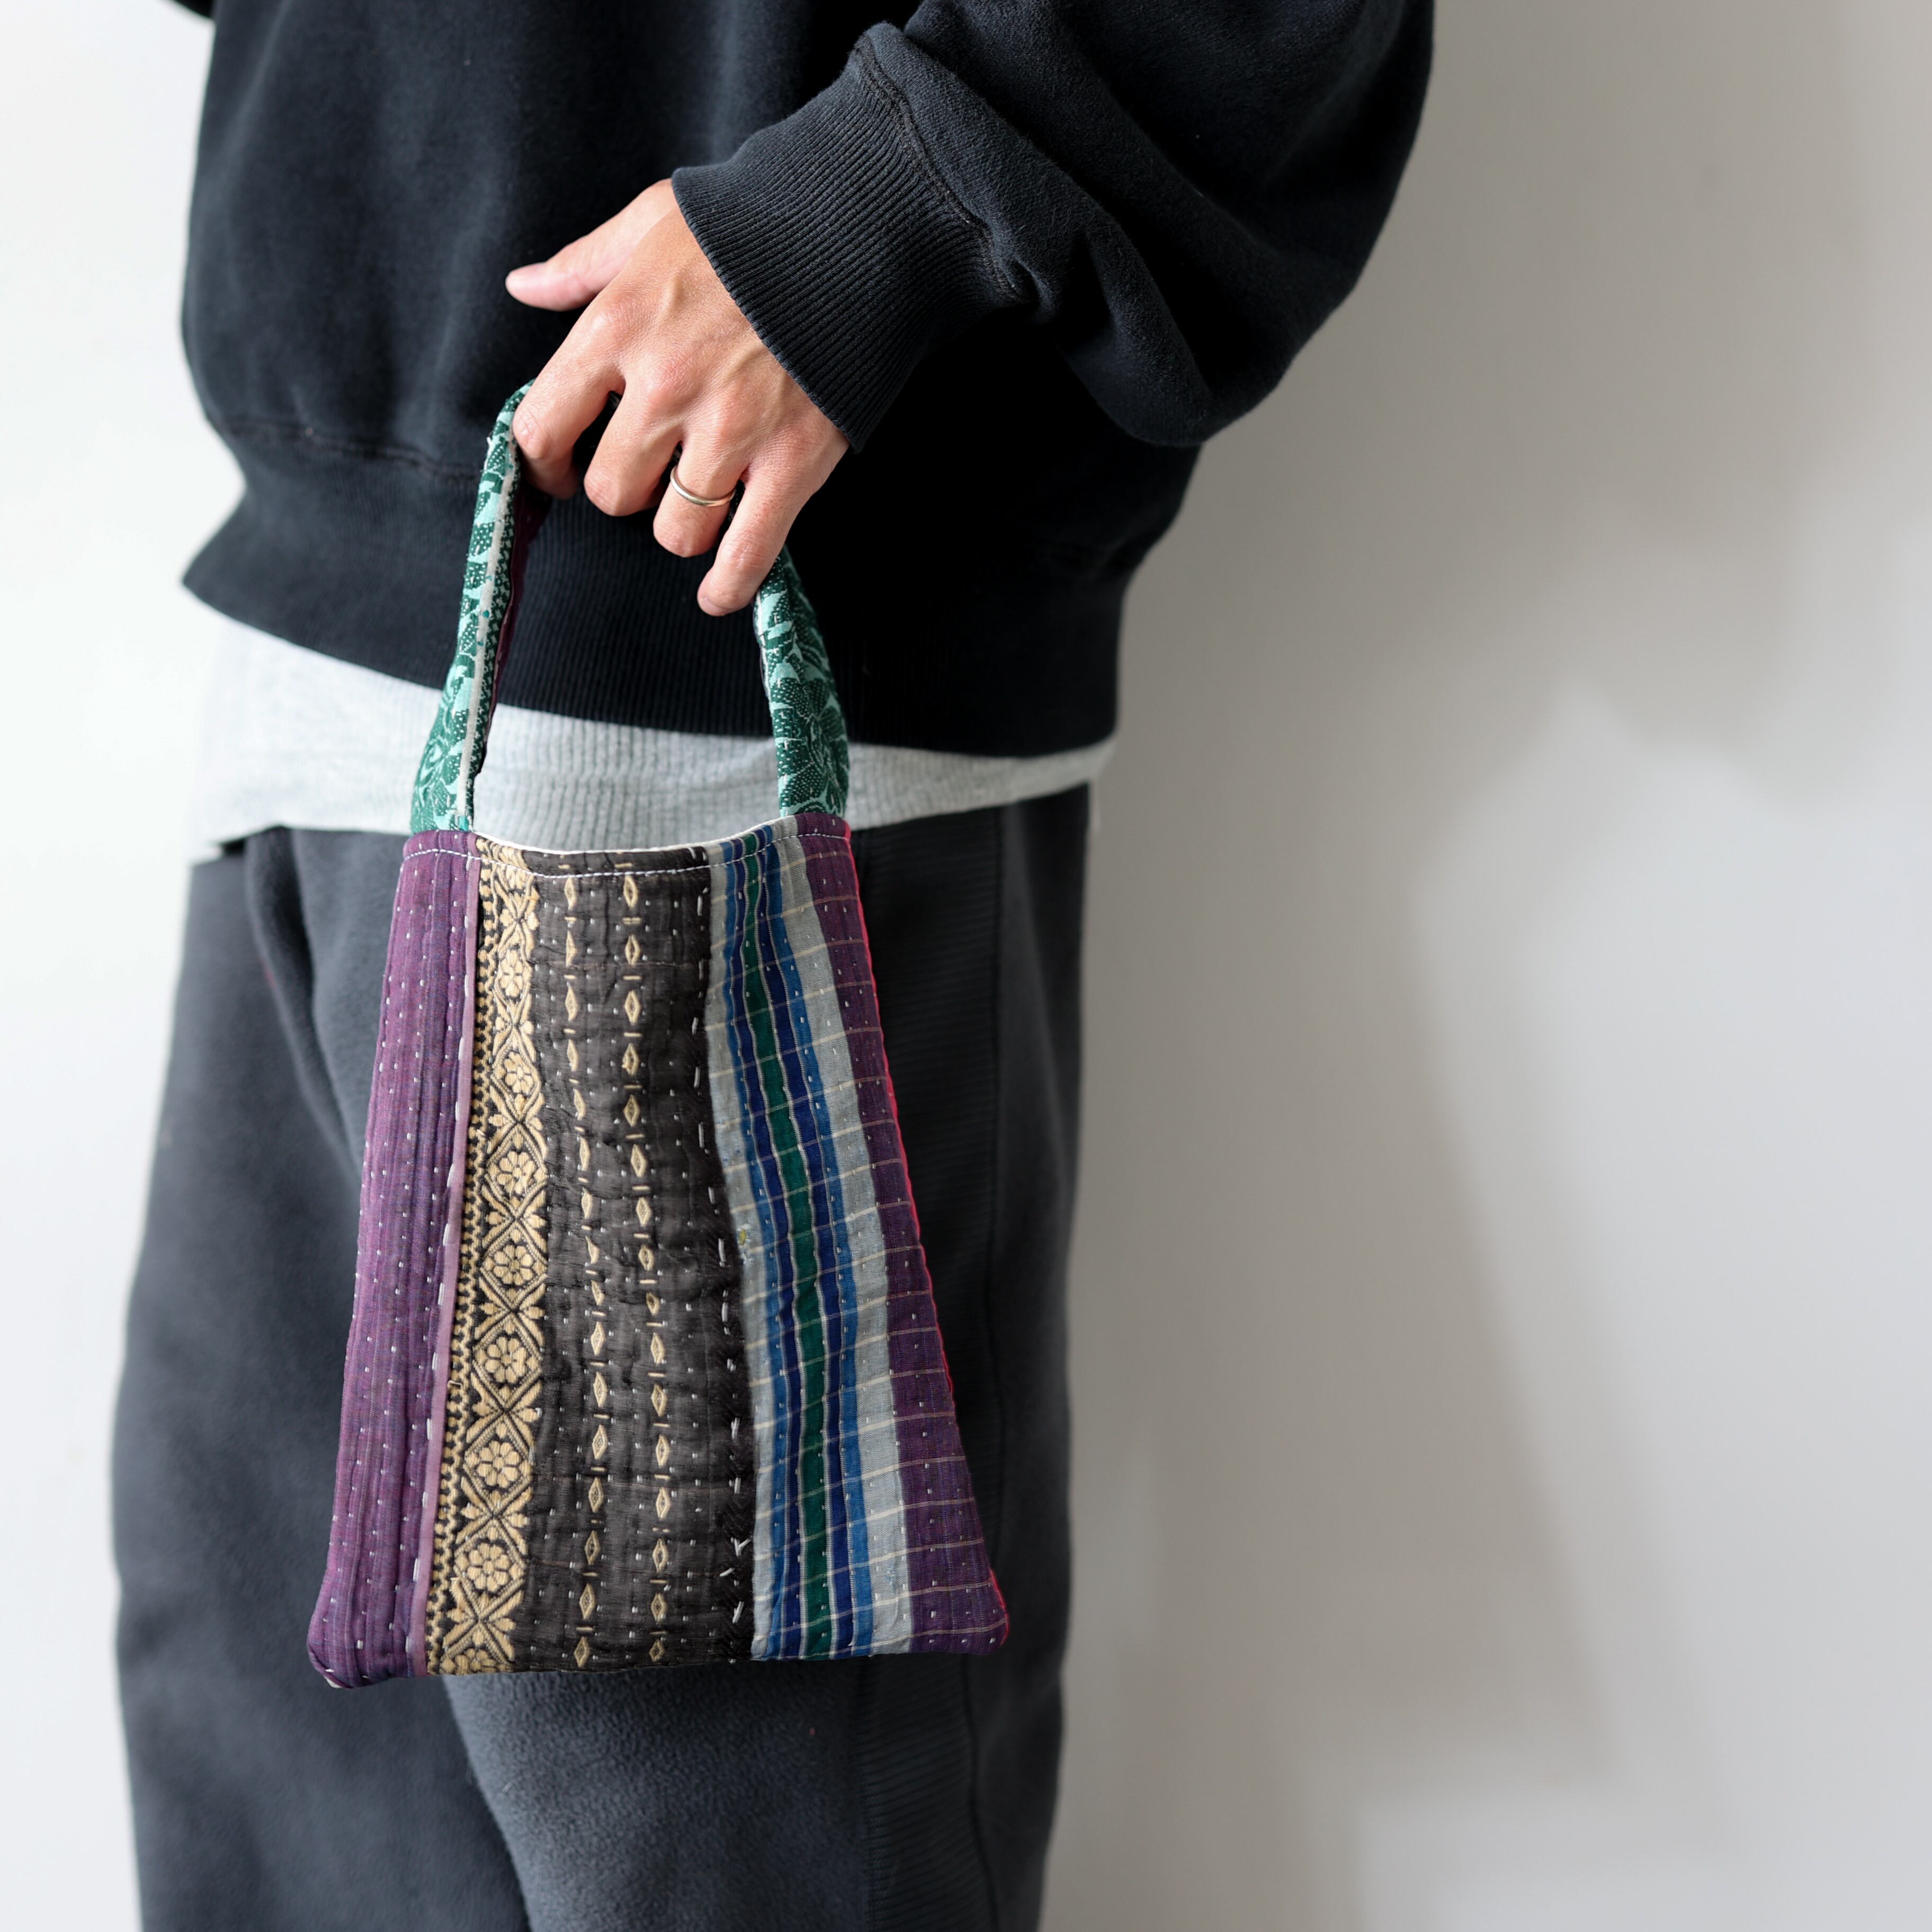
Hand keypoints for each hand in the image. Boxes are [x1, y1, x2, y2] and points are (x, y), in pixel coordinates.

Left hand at [506, 181, 847, 614]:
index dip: (545, 464)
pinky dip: (729, 585)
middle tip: (652, 473)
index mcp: (618, 327)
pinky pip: (746, 552)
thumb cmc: (749, 223)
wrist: (856, 230)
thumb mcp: (652, 222)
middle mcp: (664, 388)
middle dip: (629, 489)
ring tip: (699, 504)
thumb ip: (584, 264)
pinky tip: (717, 595)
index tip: (559, 474)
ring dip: (681, 526)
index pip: (544, 426)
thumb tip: (526, 286)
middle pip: (613, 491)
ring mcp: (730, 432)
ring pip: (675, 530)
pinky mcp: (791, 462)